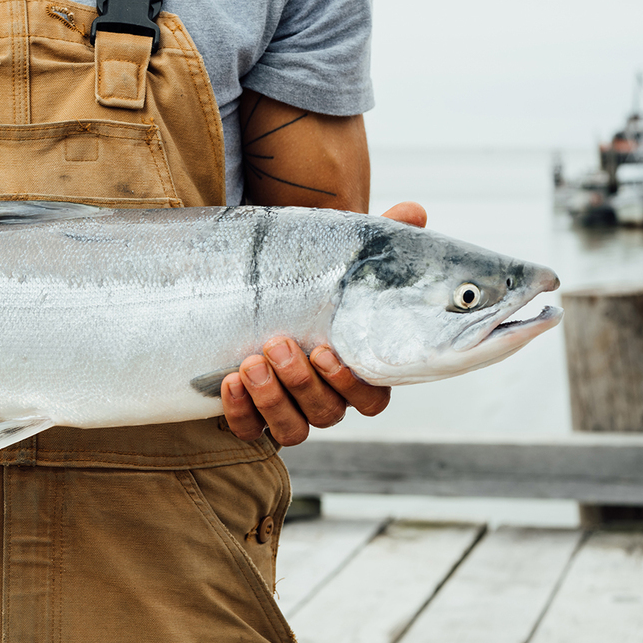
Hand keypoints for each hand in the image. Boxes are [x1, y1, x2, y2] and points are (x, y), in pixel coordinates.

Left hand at [220, 201, 426, 446]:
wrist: (262, 293)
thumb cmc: (314, 282)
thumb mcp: (343, 259)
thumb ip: (382, 239)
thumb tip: (413, 212)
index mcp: (358, 371)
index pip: (371, 398)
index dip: (350, 383)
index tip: (326, 349)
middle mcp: (328, 398)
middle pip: (328, 413)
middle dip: (302, 383)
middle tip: (277, 344)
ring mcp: (290, 411)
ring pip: (293, 430)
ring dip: (272, 400)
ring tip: (251, 361)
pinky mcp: (253, 417)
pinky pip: (250, 430)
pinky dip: (240, 412)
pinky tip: (229, 382)